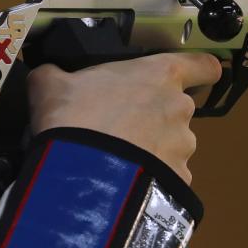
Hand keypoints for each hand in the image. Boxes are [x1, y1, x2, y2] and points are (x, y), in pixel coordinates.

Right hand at [27, 52, 222, 184]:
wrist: (82, 176)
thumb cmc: (75, 119)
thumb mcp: (51, 86)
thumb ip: (54, 75)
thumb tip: (44, 75)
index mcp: (159, 74)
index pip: (203, 65)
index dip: (200, 70)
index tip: (193, 76)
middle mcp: (179, 108)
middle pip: (178, 108)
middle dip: (155, 117)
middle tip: (120, 127)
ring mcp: (182, 148)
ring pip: (172, 145)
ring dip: (152, 150)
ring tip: (118, 159)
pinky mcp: (178, 181)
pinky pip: (166, 176)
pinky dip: (150, 178)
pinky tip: (123, 181)